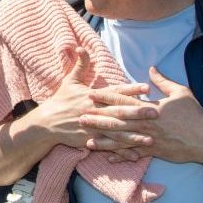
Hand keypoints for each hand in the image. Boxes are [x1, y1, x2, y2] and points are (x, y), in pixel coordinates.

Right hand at [29, 48, 150, 156]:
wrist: (46, 123)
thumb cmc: (60, 100)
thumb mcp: (70, 81)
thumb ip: (80, 65)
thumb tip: (81, 48)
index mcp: (92, 96)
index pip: (115, 92)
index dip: (131, 89)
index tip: (147, 87)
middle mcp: (94, 111)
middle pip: (119, 112)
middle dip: (138, 113)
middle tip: (156, 112)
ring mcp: (92, 127)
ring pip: (116, 132)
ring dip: (134, 135)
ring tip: (151, 137)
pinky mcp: (90, 140)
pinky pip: (109, 146)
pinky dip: (121, 152)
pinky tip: (135, 155)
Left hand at [79, 66, 202, 164]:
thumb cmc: (194, 114)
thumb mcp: (180, 92)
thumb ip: (163, 81)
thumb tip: (151, 68)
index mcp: (149, 108)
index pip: (123, 100)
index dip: (105, 97)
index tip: (91, 95)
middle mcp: (145, 124)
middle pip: (117, 120)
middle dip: (98, 119)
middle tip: (80, 118)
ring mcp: (148, 139)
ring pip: (121, 140)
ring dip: (104, 141)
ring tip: (88, 141)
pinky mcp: (154, 152)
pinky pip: (134, 155)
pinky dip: (121, 157)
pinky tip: (108, 159)